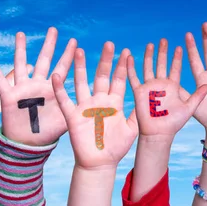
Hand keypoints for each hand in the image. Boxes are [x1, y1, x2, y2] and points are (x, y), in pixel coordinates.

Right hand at [0, 28, 76, 145]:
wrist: (27, 146)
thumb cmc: (47, 134)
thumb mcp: (66, 120)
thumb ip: (77, 109)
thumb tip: (98, 106)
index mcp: (53, 89)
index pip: (62, 68)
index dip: (68, 55)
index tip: (75, 41)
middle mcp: (38, 85)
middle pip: (44, 60)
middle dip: (49, 45)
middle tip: (54, 29)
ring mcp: (23, 89)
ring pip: (21, 64)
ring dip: (20, 49)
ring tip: (20, 34)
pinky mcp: (8, 96)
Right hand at [52, 42, 138, 168]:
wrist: (100, 163)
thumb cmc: (116, 147)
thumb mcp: (132, 128)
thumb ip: (138, 112)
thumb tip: (150, 100)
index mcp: (114, 103)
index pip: (119, 80)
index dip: (123, 66)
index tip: (127, 51)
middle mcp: (99, 101)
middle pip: (102, 76)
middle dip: (105, 60)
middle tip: (109, 43)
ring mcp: (86, 107)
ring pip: (82, 82)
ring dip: (80, 67)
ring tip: (78, 50)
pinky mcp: (74, 116)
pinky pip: (65, 100)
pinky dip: (60, 89)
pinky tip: (56, 77)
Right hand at [127, 39, 206, 137]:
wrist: (159, 133)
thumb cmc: (174, 123)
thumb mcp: (189, 107)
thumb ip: (197, 95)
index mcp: (172, 86)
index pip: (175, 68)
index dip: (177, 58)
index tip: (180, 46)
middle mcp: (160, 84)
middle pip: (161, 64)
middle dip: (162, 52)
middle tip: (164, 40)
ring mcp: (149, 87)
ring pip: (148, 67)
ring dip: (148, 56)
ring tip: (150, 44)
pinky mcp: (139, 92)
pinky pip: (133, 78)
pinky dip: (130, 68)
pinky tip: (128, 57)